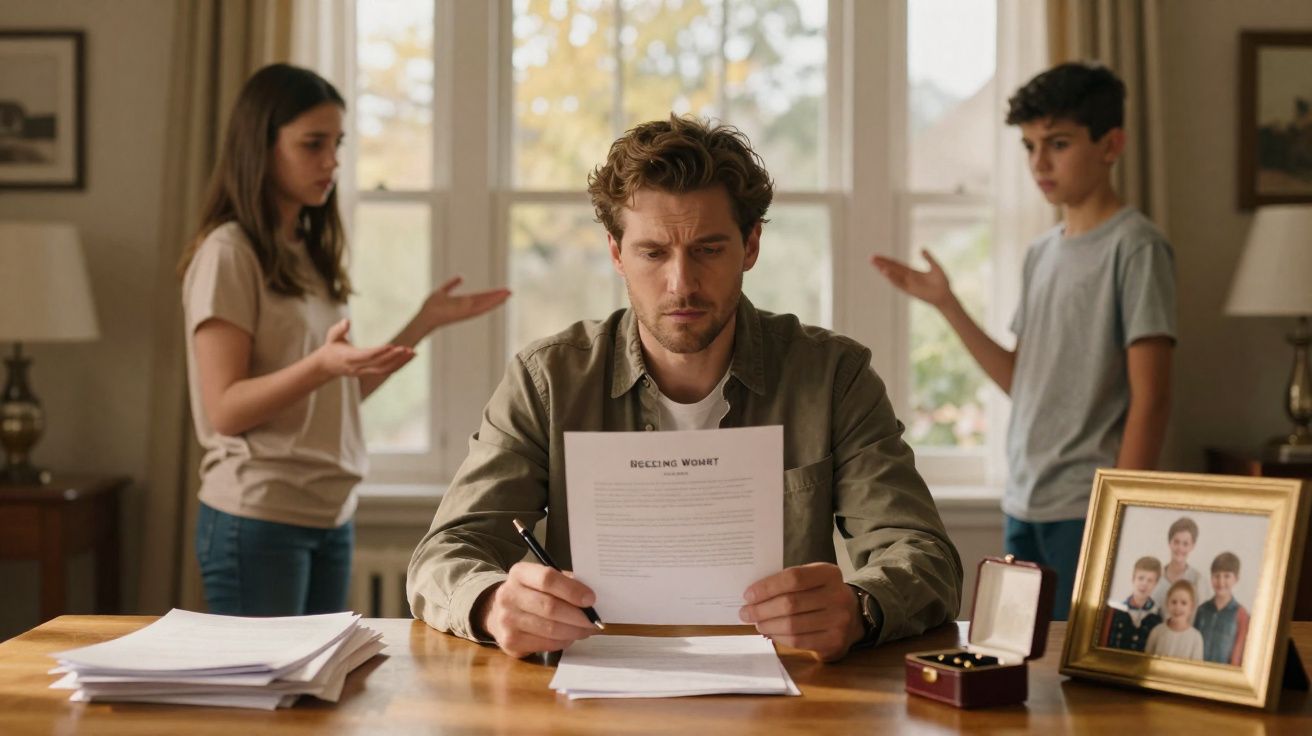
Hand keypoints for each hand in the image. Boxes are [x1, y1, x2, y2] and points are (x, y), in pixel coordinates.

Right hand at [315, 319, 414, 377]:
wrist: (327, 366)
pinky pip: (386, 371)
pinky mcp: (369, 373)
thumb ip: (339, 329)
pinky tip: (408, 358)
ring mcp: (364, 372)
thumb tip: (347, 321)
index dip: (380, 352)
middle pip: (379, 364)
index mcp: (349, 357)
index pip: (367, 356)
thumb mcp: (332, 336)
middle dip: (394, 357)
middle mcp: (358, 367)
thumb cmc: (331, 347)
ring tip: (413, 353)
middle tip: (407, 349)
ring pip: (385, 370)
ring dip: (400, 362)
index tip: (392, 346)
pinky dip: (398, 365)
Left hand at [420, 276, 510, 330]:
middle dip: (498, 297)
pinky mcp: (463, 314)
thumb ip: (451, 285)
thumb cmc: (431, 307)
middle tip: (510, 292)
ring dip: (495, 300)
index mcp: (464, 302)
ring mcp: (466, 312)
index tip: (502, 290)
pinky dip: (486, 304)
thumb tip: (461, 277)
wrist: (424, 317)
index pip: (481, 297)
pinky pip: (477, 309)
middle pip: (486, 301)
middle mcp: (467, 308)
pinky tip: (495, 299)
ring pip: (484, 305)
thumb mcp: (442, 292)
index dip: (492, 294)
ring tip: (506, 295)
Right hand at [477, 562, 597, 658]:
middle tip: (593, 620)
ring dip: (573, 631)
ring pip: (550, 629)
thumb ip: (565, 583)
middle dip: (577, 616)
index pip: (548, 579)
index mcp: (520, 573)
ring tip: (585, 629)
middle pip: (550, 607)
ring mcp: (507, 620)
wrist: (499, 612)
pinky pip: (545, 644)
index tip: (590, 599)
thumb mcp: (542, 580)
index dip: (572, 590)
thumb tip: (590, 599)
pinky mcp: (510, 642)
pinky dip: (562, 642)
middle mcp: (508, 595)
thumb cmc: (530, 593)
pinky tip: (568, 637)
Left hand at [739, 563, 864, 661]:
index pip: (793, 578)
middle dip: (762, 609)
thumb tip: (753, 595)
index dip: (767, 587)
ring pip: (792, 625)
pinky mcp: (835, 642)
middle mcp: (838, 595)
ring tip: (757, 623)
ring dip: (768, 625)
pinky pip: (799, 641)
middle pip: (790, 603)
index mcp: (829, 573)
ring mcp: (839, 620)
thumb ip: (788, 582)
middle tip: (745, 612)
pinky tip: (770, 633)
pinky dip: (779, 638)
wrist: (853, 617)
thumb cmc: (822, 595)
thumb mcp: (812, 580)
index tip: (748, 594)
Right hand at [870, 250, 952, 307]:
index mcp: (912, 272)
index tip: (877, 256)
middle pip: (891, 269)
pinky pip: (898, 283)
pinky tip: (885, 272)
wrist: (945, 295)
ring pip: (893, 276)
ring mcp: (908, 284)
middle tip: (871, 258)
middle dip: (881, 264)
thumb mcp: (935, 267)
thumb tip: (921, 248)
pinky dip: (892, 277)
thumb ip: (929, 258)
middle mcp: (908, 278)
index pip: (896, 264)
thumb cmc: (942, 282)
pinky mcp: (910, 290)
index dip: (887, 260)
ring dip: (884, 270)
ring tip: (875, 264)